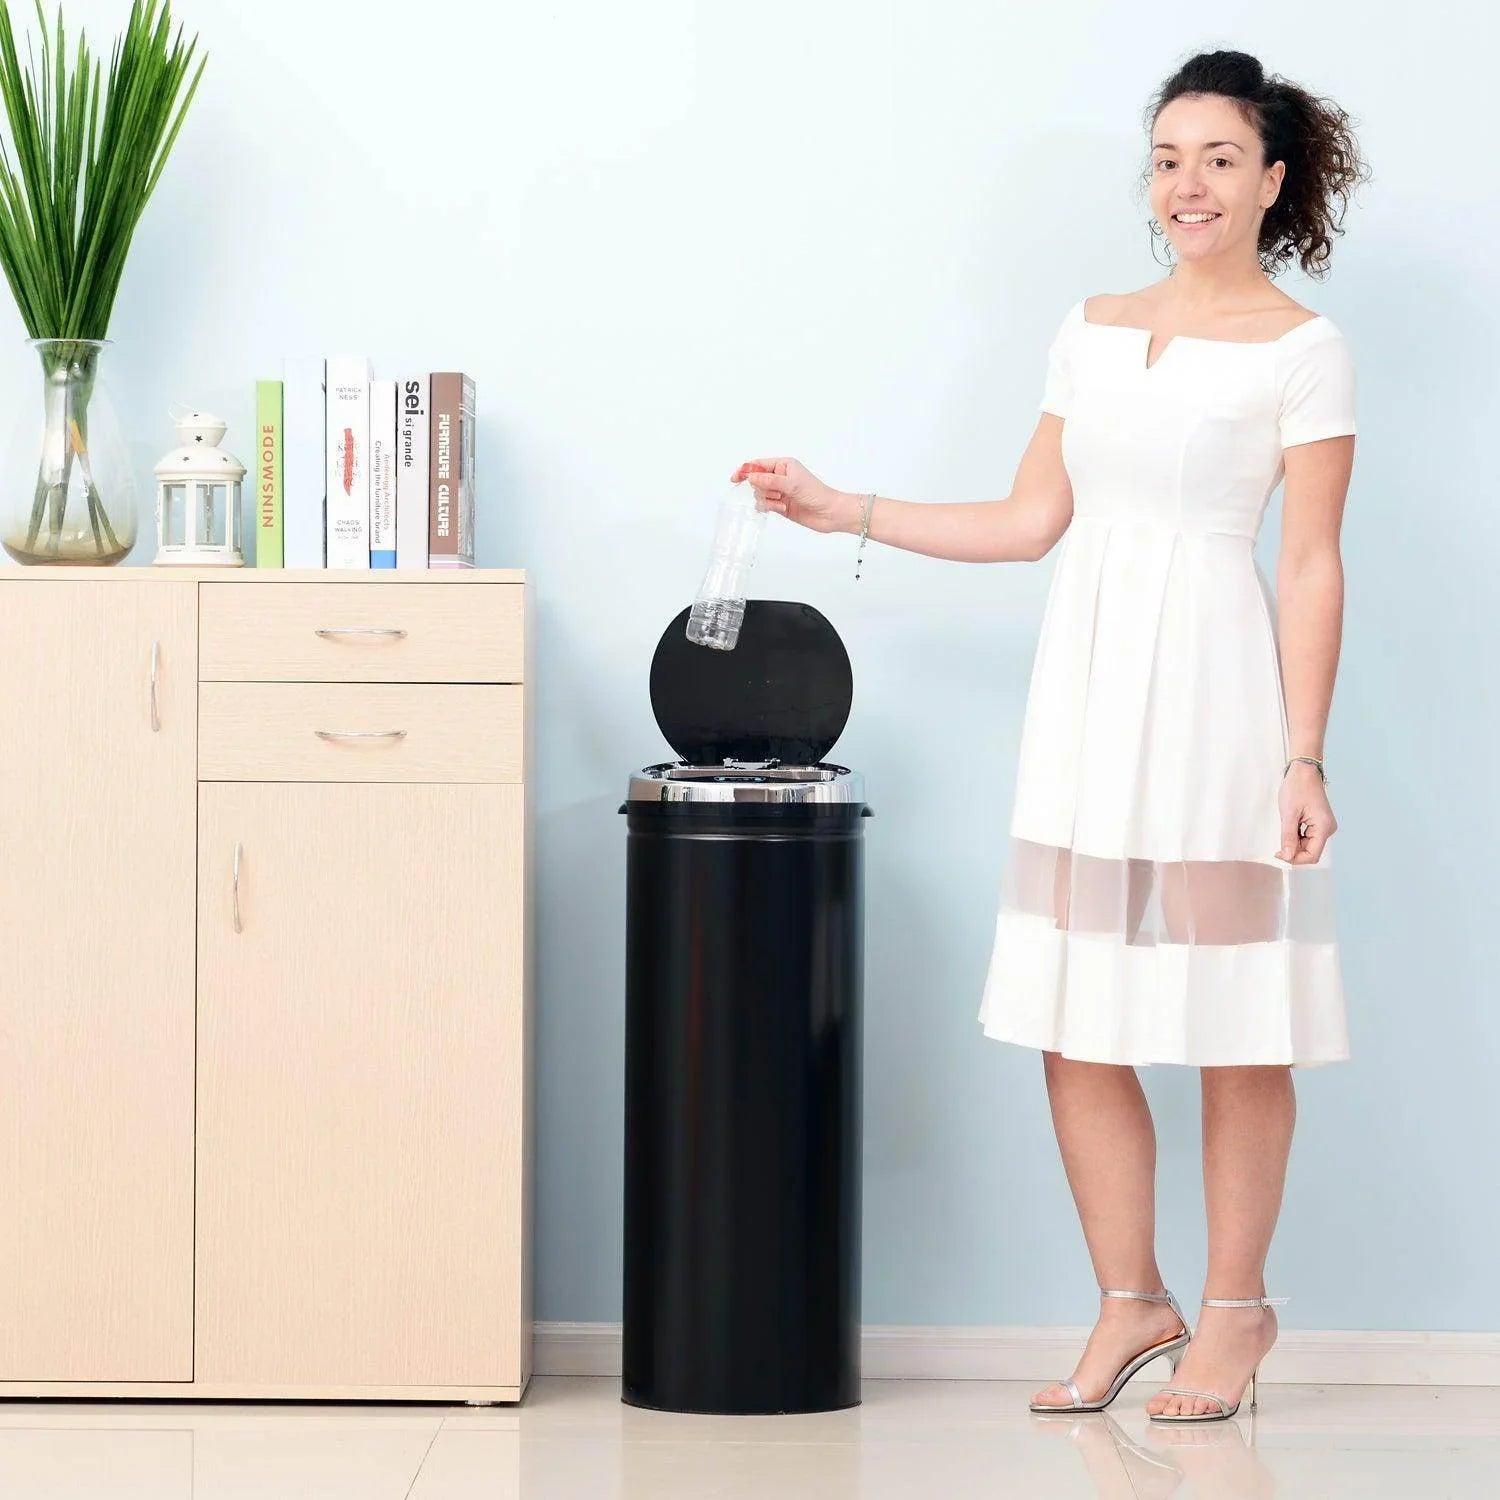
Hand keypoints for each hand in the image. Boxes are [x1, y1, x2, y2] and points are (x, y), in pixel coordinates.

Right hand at [729, 457, 855, 533]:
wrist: (829, 513)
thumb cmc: (816, 493)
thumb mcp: (791, 484)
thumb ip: (769, 481)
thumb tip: (750, 477)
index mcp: (784, 465)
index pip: (759, 465)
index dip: (745, 470)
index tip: (735, 478)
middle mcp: (780, 477)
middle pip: (757, 481)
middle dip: (761, 489)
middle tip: (774, 495)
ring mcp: (780, 491)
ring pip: (760, 494)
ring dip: (767, 500)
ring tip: (781, 503)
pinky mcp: (780, 505)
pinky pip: (766, 505)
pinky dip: (770, 507)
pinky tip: (782, 509)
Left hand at [1276, 763, 1336, 863]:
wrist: (1304, 772)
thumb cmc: (1297, 788)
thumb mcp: (1289, 814)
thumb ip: (1288, 837)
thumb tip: (1287, 856)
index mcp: (1324, 827)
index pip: (1312, 855)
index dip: (1295, 859)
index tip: (1279, 854)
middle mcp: (1327, 829)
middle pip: (1311, 851)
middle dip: (1294, 851)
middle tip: (1278, 843)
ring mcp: (1324, 826)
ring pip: (1308, 845)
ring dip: (1294, 843)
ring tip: (1285, 828)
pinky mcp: (1319, 823)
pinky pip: (1308, 837)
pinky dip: (1297, 837)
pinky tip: (1290, 827)